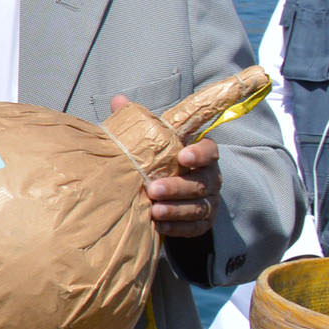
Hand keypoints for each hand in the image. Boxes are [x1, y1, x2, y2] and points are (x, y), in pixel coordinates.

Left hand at [114, 95, 221, 239]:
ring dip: (176, 209)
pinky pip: (195, 227)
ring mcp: (209, 201)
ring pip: (198, 206)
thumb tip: (118, 100)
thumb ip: (138, 123)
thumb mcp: (151, 142)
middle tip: (152, 189)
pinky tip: (160, 226)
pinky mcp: (203, 222)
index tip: (182, 156)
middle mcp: (210, 177)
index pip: (210, 150)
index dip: (200, 153)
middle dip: (177, 186)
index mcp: (200, 154)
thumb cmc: (159, 161)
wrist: (170, 193)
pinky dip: (178, 227)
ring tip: (155, 210)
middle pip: (202, 182)